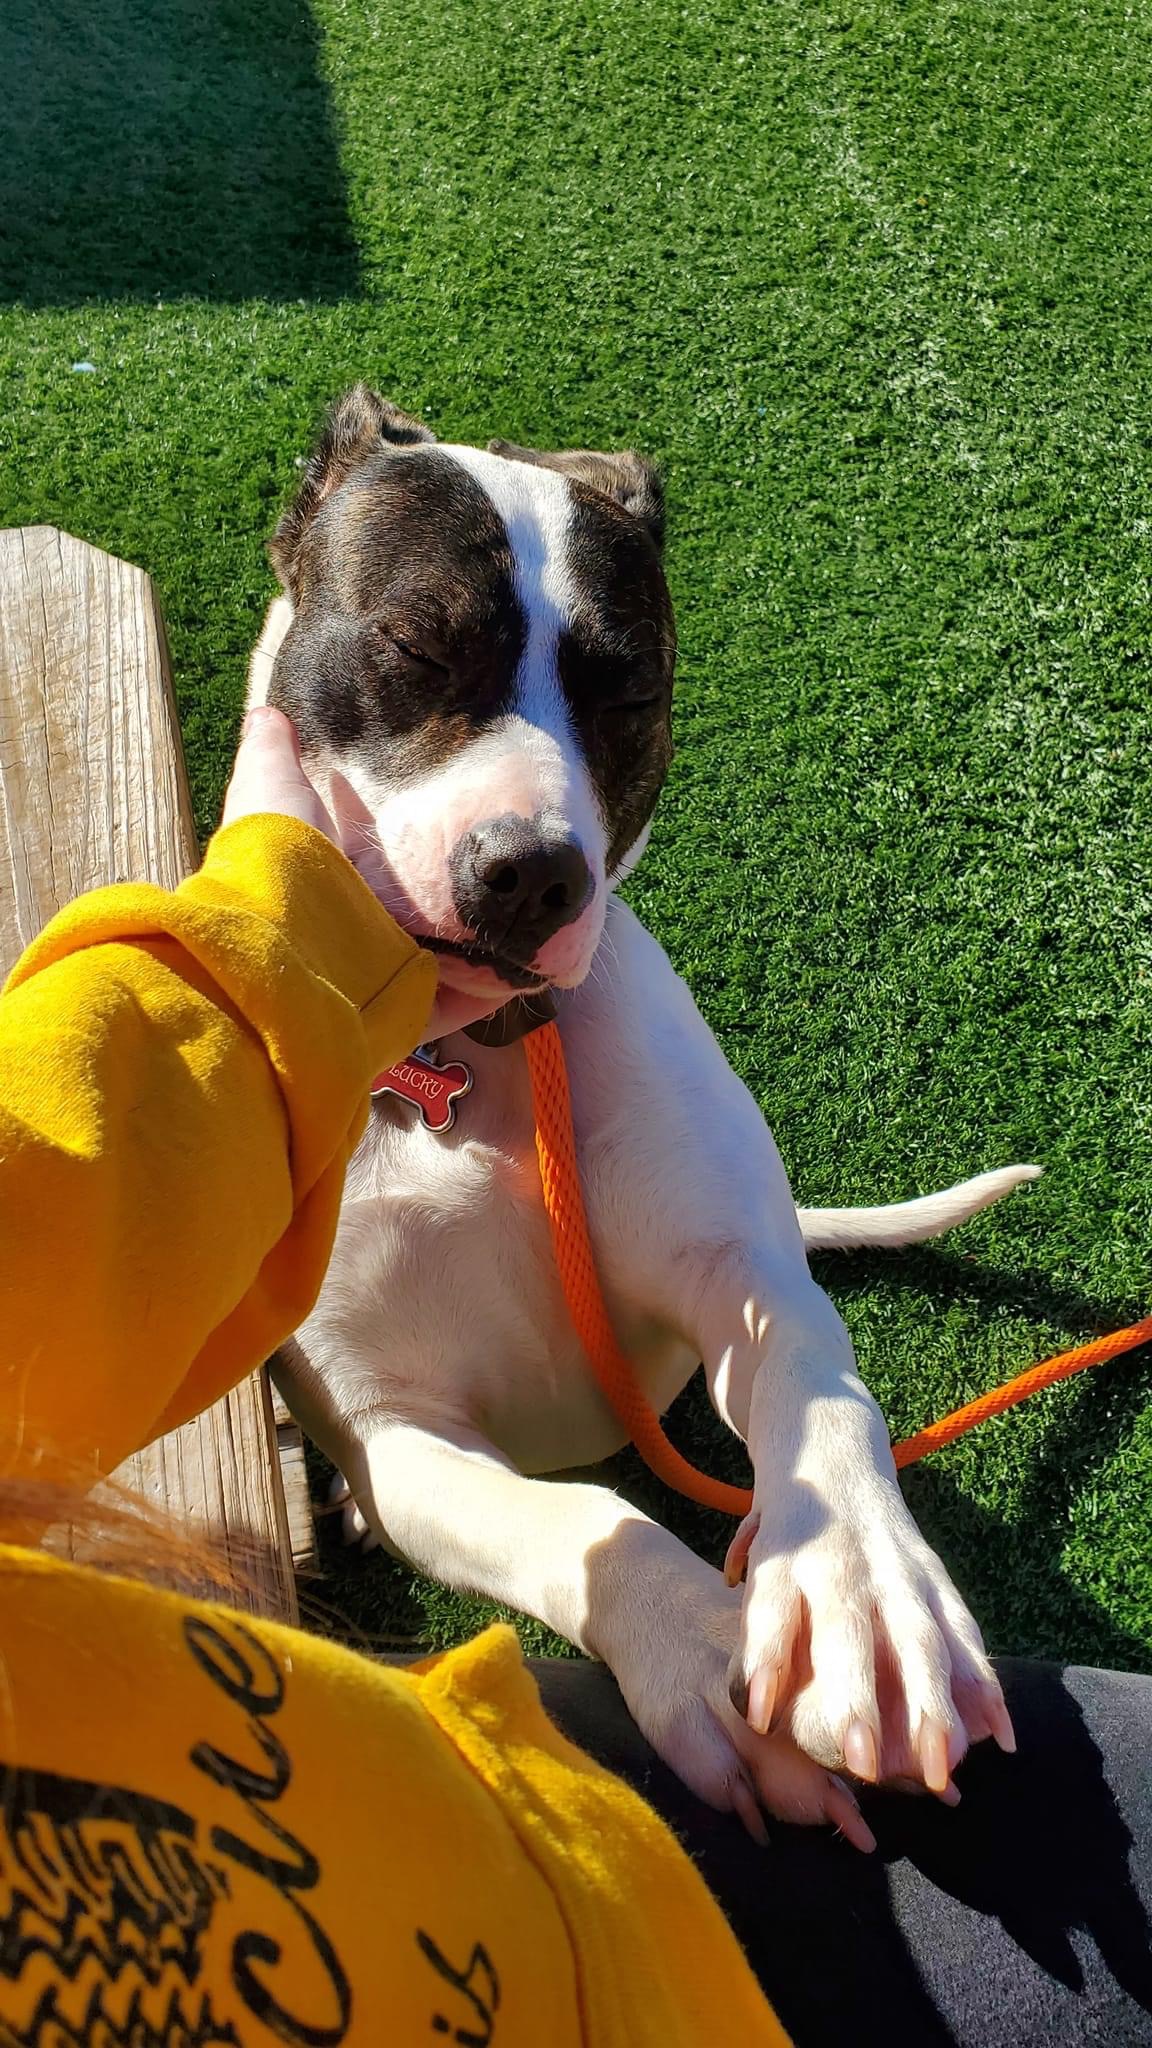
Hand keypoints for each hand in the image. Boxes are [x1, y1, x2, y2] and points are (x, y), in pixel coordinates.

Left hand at [222, 707, 511, 1039]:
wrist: (282, 950)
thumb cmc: (278, 866)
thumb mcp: (271, 791)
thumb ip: (272, 756)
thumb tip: (267, 714)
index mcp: (317, 886)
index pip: (363, 868)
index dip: (398, 849)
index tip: (440, 824)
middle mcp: (344, 937)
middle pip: (409, 921)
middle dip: (448, 903)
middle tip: (494, 876)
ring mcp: (377, 983)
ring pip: (441, 966)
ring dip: (481, 948)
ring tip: (521, 917)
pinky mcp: (406, 1017)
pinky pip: (460, 1005)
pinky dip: (490, 991)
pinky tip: (523, 966)